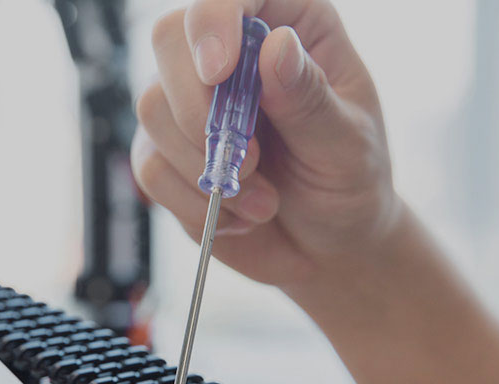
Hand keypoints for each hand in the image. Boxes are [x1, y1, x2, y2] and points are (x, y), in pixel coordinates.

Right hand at [131, 0, 399, 285]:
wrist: (327, 247)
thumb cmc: (349, 182)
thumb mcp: (346, 143)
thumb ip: (309, 99)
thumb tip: (275, 47)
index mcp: (286, 25)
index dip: (213, 22)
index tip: (218, 72)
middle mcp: (231, 55)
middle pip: (169, 40)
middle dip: (198, 107)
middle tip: (248, 160)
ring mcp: (191, 103)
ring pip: (152, 107)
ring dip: (205, 167)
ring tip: (263, 202)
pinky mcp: (167, 153)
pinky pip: (150, 167)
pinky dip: (193, 203)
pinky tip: (239, 217)